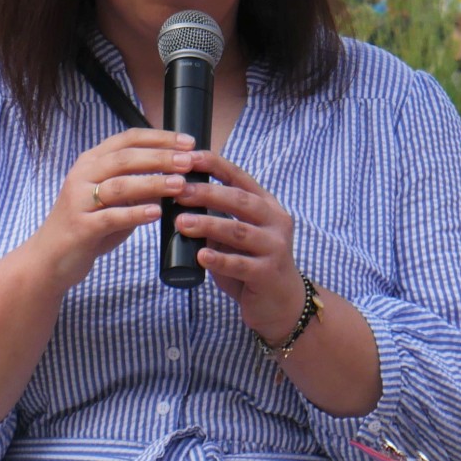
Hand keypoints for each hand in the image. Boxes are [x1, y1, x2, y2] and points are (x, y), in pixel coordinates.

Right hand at [30, 128, 195, 291]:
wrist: (50, 258)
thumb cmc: (90, 223)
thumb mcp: (114, 198)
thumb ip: (139, 184)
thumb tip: (180, 173)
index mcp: (92, 161)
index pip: (128, 139)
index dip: (159, 138)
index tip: (188, 142)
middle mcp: (83, 175)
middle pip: (126, 158)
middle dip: (161, 157)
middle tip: (189, 161)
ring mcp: (79, 200)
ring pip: (119, 185)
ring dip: (153, 183)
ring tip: (180, 184)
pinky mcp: (80, 227)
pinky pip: (110, 217)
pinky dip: (135, 214)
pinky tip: (156, 213)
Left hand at [170, 151, 303, 344]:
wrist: (282, 303)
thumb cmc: (253, 263)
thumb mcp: (238, 237)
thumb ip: (217, 220)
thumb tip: (178, 204)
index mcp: (266, 206)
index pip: (240, 178)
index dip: (215, 166)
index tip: (189, 158)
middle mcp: (275, 222)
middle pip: (239, 201)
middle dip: (207, 193)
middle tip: (178, 191)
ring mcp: (275, 247)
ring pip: (238, 231)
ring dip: (208, 225)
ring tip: (181, 223)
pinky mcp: (268, 273)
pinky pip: (240, 264)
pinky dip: (219, 259)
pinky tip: (201, 256)